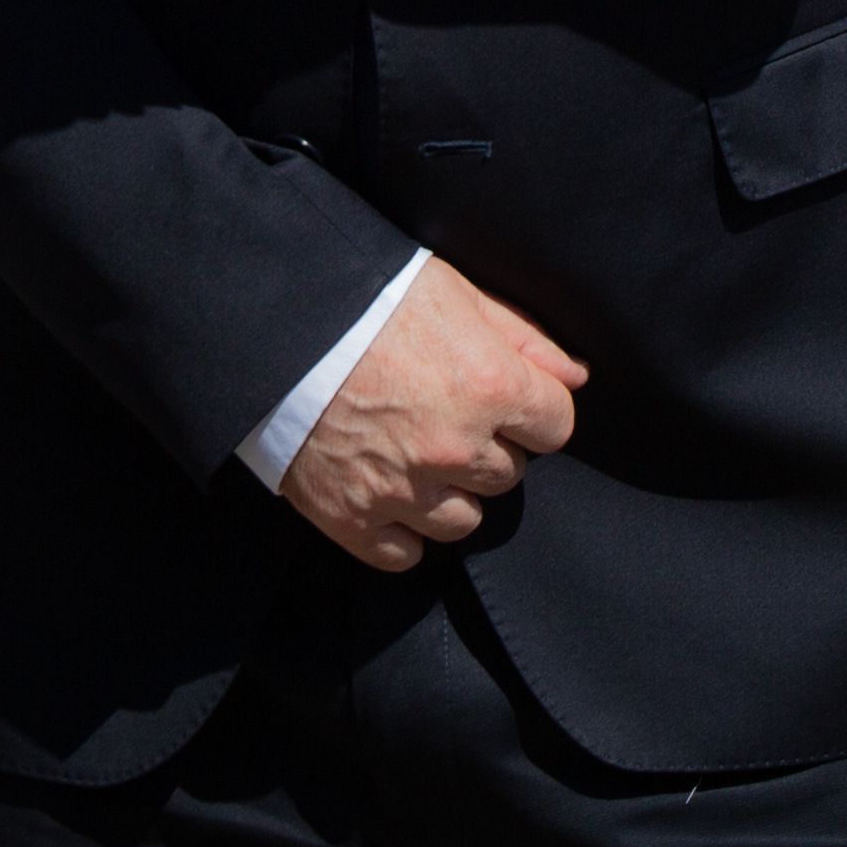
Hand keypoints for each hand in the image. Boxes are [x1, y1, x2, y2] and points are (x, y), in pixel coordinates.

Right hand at [276, 256, 586, 571]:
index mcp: (489, 386)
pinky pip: (405, 554)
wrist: (270, 322)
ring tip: (414, 453)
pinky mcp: (352, 518)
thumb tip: (576, 377)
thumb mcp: (454, 293)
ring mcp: (403, 490)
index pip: (557, 427)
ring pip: (464, 521)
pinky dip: (401, 531)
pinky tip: (387, 491)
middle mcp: (455, 448)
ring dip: (449, 493)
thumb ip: (523, 337)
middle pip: (509, 475)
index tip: (505, 398)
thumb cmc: (365, 296)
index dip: (532, 410)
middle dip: (487, 447)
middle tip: (445, 413)